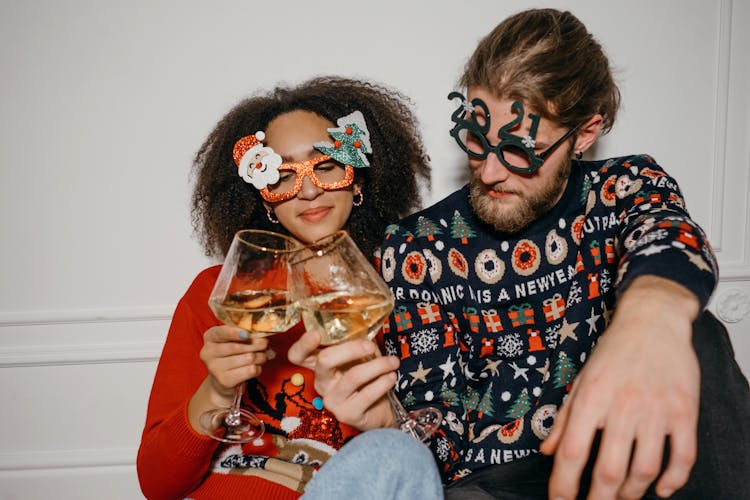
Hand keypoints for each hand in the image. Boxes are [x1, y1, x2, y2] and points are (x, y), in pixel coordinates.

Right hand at [187, 326, 267, 431]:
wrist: (223, 379)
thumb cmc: (232, 354)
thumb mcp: (234, 340)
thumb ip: (244, 334)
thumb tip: (260, 336)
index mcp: (210, 337)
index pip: (221, 333)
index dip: (234, 333)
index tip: (247, 334)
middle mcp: (208, 352)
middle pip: (237, 347)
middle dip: (256, 344)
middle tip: (264, 344)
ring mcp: (215, 368)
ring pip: (248, 358)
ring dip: (260, 356)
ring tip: (261, 356)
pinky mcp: (224, 381)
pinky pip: (250, 370)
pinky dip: (258, 368)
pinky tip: (255, 367)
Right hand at [288, 329, 399, 429]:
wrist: (380, 411)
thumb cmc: (368, 379)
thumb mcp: (361, 358)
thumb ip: (358, 345)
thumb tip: (368, 333)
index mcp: (320, 365)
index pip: (298, 355)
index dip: (303, 344)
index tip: (316, 333)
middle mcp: (322, 383)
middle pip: (325, 360)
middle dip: (351, 349)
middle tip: (371, 346)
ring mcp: (332, 401)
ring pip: (353, 376)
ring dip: (378, 365)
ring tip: (393, 362)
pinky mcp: (347, 414)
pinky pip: (367, 394)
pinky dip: (383, 382)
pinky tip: (391, 377)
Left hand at [542, 276, 700, 499]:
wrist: (653, 321)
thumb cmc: (614, 351)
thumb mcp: (581, 379)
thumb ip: (564, 418)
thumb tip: (546, 450)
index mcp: (591, 398)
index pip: (571, 452)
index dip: (563, 485)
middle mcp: (622, 406)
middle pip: (608, 470)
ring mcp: (656, 411)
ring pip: (644, 470)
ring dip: (631, 493)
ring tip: (621, 498)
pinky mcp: (684, 412)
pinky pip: (682, 457)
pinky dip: (673, 480)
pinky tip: (660, 489)